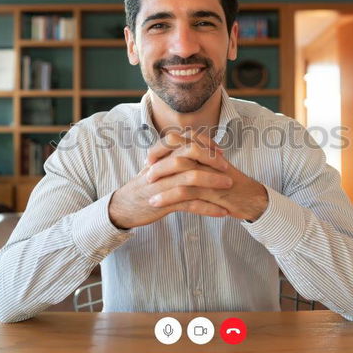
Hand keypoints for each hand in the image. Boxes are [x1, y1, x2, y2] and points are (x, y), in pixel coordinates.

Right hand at [108, 137, 232, 228]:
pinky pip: (190, 204)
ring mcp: (163, 185)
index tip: (219, 150)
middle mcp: (163, 167)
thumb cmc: (144, 187)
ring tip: (229, 185)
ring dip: (213, 182)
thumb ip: (172, 156)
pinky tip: (222, 212)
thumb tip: (193, 147)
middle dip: (211, 159)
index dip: (204, 142)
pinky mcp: (164, 203)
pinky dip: (208, 208)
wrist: (123, 207)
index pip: (185, 140)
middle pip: (190, 154)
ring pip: (191, 178)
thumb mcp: (156, 167)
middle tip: (227, 166)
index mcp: (162, 156)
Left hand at [146, 132, 268, 221]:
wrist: (251, 199)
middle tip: (145, 168)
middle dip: (158, 157)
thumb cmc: (231, 185)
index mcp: (206, 150)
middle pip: (177, 148)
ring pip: (179, 168)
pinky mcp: (210, 191)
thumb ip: (198, 160)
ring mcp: (209, 172)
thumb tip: (177, 158)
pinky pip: (185, 191)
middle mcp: (207, 157)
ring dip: (160, 177)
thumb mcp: (213, 168)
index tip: (149, 157)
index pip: (181, 139)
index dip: (162, 145)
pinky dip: (167, 197)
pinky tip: (155, 204)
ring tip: (146, 187)